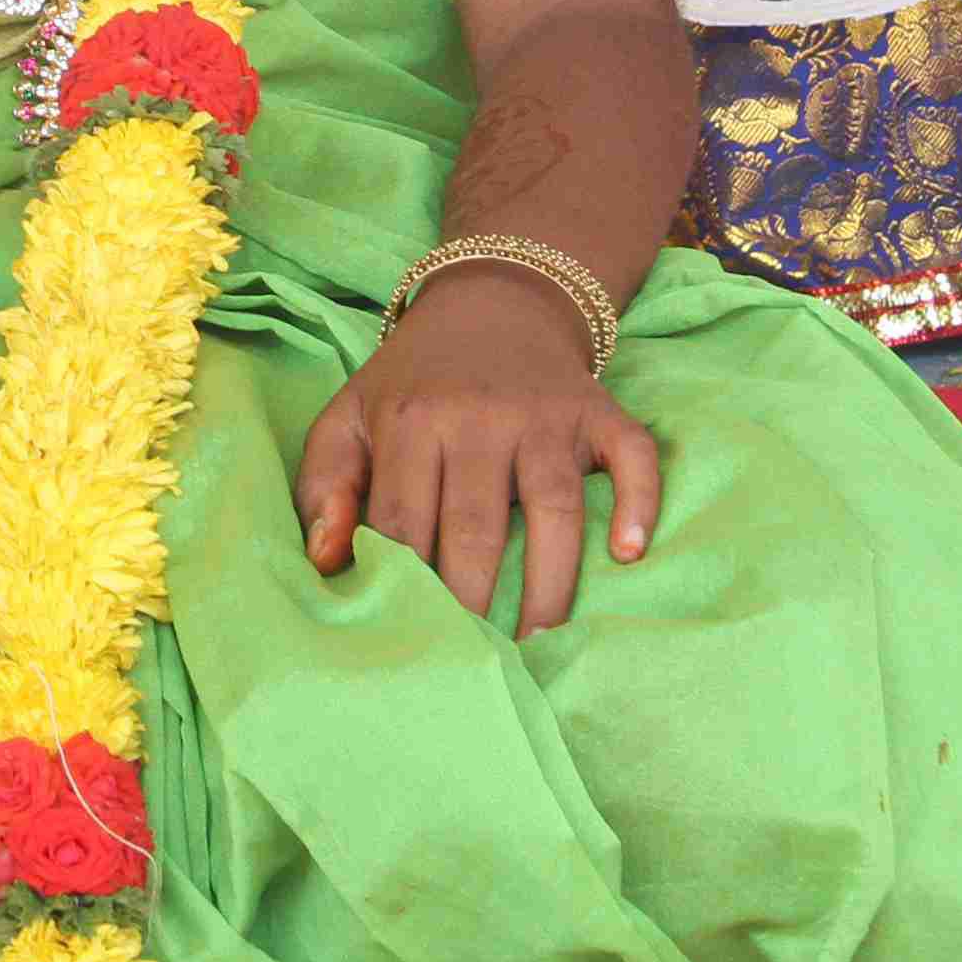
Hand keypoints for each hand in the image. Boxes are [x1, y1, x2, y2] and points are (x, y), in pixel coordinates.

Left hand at [296, 270, 662, 634]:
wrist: (493, 300)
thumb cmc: (412, 381)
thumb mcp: (348, 417)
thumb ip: (325, 486)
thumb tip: (330, 560)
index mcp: (410, 419)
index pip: (404, 521)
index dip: (405, 585)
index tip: (409, 638)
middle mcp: (480, 415)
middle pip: (476, 527)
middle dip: (471, 602)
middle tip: (471, 661)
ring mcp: (545, 414)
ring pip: (554, 509)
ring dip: (548, 585)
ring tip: (537, 642)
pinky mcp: (598, 410)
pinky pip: (631, 458)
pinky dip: (636, 503)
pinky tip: (627, 555)